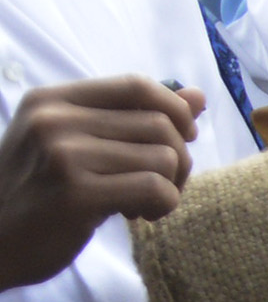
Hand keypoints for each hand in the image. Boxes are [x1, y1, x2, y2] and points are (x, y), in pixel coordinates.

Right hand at [0, 78, 205, 289]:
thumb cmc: (34, 195)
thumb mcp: (74, 146)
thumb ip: (132, 119)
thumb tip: (199, 96)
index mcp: (50, 101)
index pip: (137, 85)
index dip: (175, 109)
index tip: (183, 136)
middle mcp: (54, 121)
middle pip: (159, 123)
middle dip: (178, 157)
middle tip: (159, 185)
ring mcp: (62, 155)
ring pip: (164, 156)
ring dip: (170, 185)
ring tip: (141, 203)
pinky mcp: (76, 194)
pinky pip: (156, 188)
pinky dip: (164, 205)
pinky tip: (138, 216)